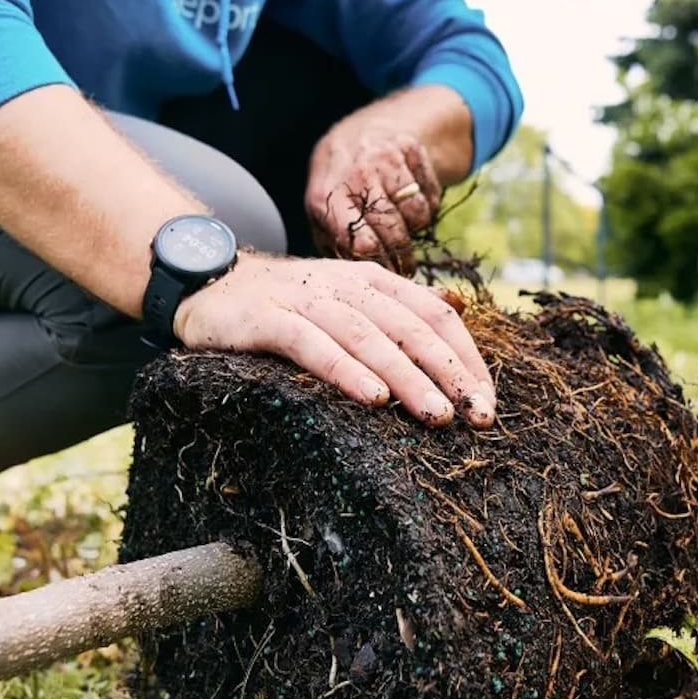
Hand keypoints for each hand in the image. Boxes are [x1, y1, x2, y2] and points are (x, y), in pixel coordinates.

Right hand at [173, 254, 494, 427]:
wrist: (212, 283)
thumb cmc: (291, 302)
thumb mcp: (351, 295)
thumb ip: (401, 303)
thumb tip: (457, 306)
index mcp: (374, 282)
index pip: (434, 315)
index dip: (466, 357)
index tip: (486, 400)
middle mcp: (348, 286)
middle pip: (411, 329)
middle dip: (450, 374)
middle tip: (477, 416)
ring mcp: (307, 300)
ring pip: (368, 338)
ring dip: (407, 379)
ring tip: (437, 416)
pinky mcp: (268, 320)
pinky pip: (312, 346)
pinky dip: (345, 370)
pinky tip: (372, 398)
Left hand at [305, 123, 440, 274]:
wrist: (361, 132)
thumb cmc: (340, 187)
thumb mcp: (324, 214)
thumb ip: (335, 246)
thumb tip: (359, 280)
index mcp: (326, 198)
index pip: (362, 245)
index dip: (381, 266)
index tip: (389, 278)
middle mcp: (354, 176)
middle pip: (393, 233)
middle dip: (404, 257)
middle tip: (406, 267)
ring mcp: (383, 159)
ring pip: (417, 215)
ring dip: (415, 227)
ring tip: (402, 224)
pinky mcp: (410, 148)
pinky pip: (431, 196)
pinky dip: (427, 205)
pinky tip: (411, 199)